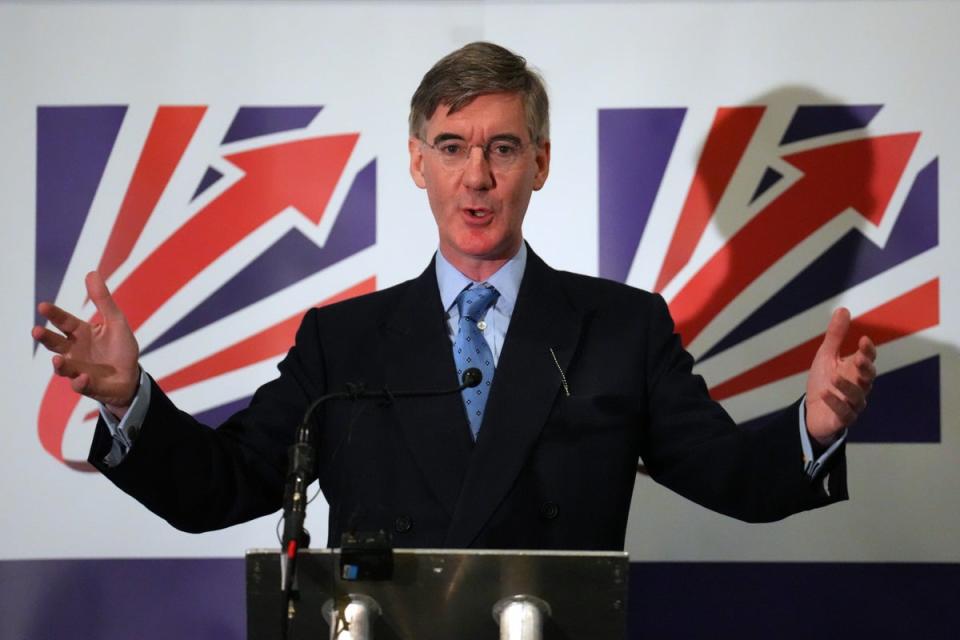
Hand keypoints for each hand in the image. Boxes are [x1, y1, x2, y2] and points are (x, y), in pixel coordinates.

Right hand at [32, 271, 139, 415]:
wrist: (132, 377)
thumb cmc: (121, 348)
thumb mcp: (116, 321)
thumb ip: (103, 300)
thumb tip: (91, 273)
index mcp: (81, 333)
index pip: (64, 322)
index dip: (54, 315)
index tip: (43, 306)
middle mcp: (75, 351)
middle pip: (55, 344)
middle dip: (45, 338)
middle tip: (36, 331)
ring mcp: (79, 369)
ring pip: (63, 367)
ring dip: (59, 364)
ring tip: (57, 360)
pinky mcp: (88, 386)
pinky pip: (80, 385)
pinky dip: (80, 382)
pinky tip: (83, 377)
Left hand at [805, 307, 876, 444]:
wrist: (812, 410)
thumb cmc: (823, 381)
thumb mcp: (826, 356)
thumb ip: (836, 336)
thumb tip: (843, 309)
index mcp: (856, 370)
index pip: (868, 359)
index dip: (868, 351)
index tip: (863, 340)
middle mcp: (859, 386)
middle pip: (868, 377)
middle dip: (865, 368)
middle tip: (859, 359)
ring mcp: (853, 404)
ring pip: (857, 396)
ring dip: (847, 386)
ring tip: (834, 377)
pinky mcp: (843, 419)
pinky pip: (844, 413)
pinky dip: (836, 404)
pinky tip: (825, 394)